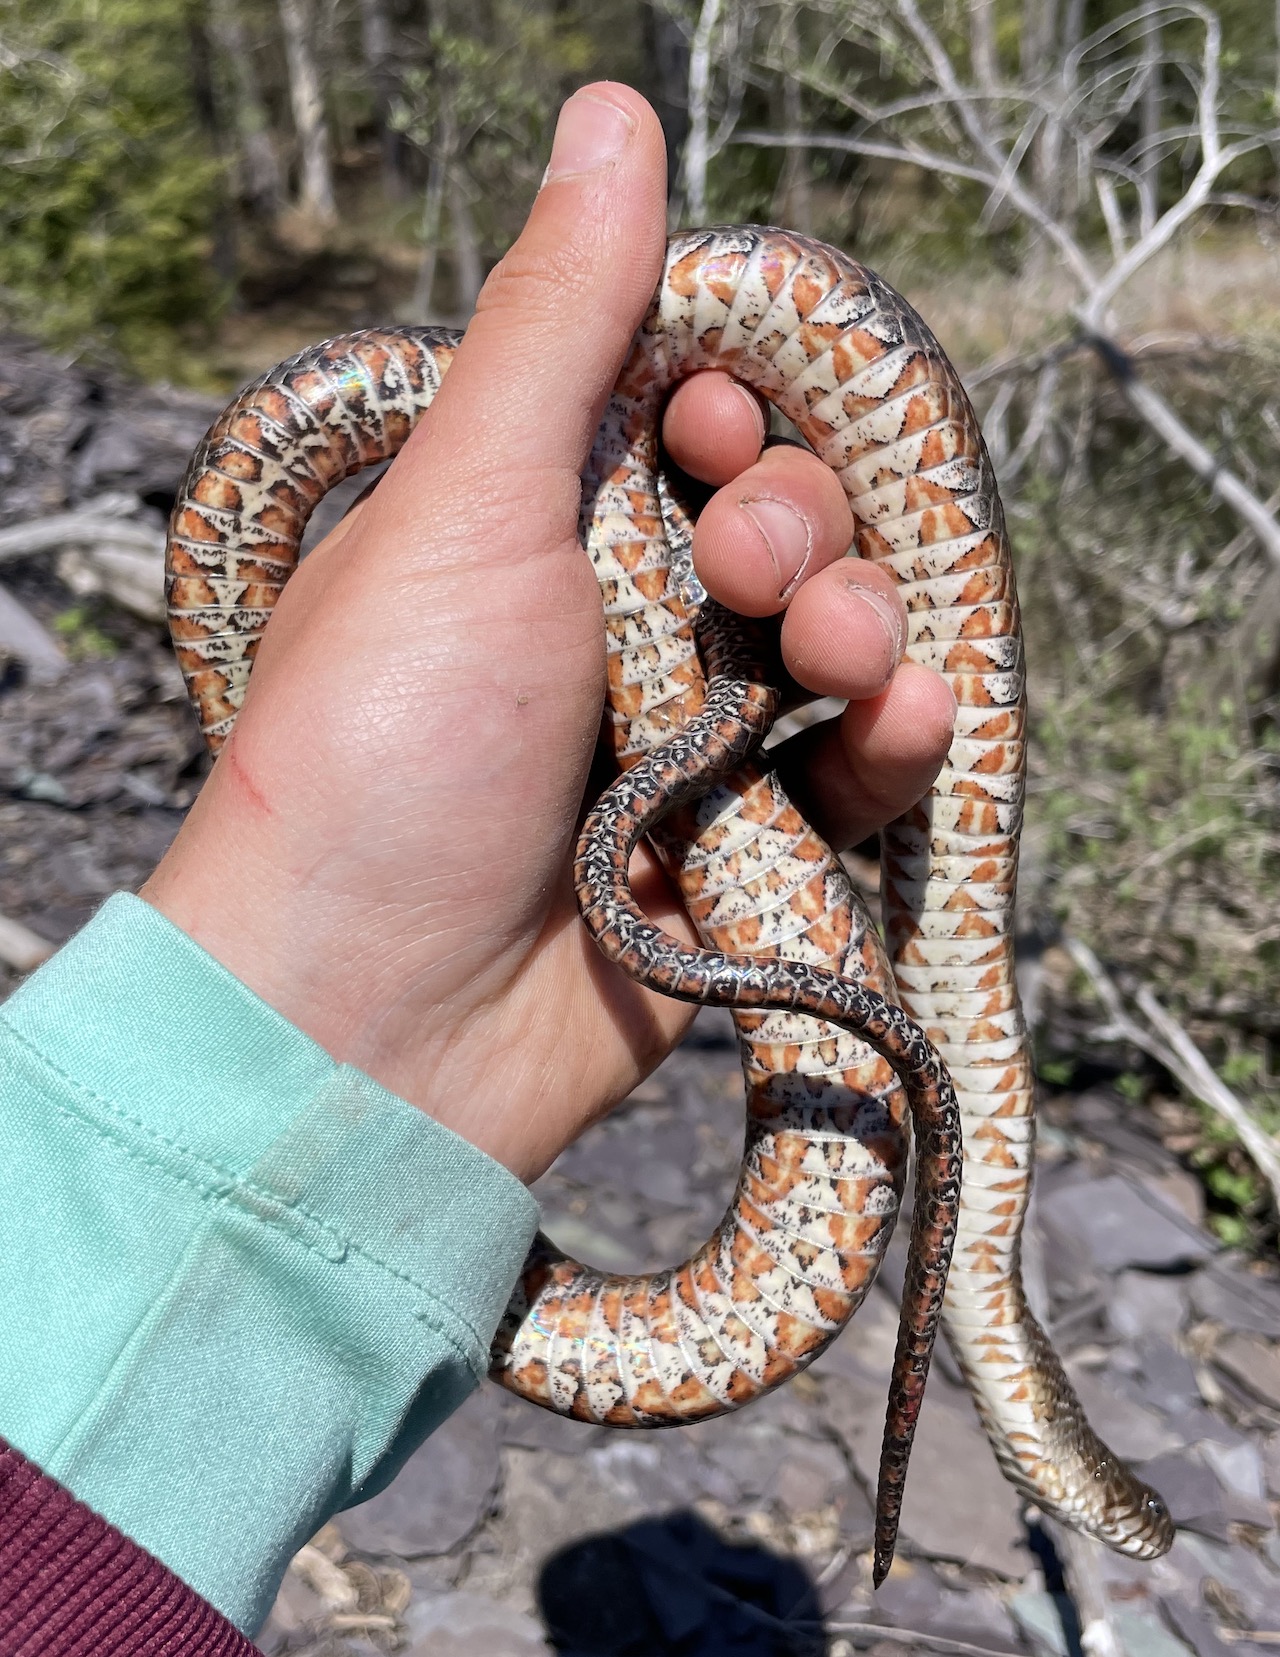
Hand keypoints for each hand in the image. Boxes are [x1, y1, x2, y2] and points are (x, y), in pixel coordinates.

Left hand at [143, 83, 955, 1182]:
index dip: (735, 408)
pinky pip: (859, 769)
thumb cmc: (382, 750)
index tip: (720, 431)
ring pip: (836, 638)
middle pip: (779, 521)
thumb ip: (556, 323)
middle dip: (797, 525)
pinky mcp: (742, 848)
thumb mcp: (461, 507)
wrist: (373, 1024)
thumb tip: (611, 117)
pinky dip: (897, 738)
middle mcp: (610, 622)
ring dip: (861, 621)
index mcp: (529, 525)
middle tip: (747, 571)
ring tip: (831, 657)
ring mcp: (683, 739)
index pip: (684, 420)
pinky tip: (901, 721)